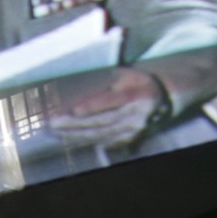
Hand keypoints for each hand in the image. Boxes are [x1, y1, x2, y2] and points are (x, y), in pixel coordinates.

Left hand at [36, 68, 170, 153]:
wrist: (161, 98)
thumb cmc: (139, 82)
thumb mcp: (127, 74)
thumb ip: (108, 78)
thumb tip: (80, 84)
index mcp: (136, 95)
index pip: (112, 101)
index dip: (93, 106)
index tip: (74, 110)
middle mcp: (135, 116)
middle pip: (102, 121)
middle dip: (76, 124)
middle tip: (55, 123)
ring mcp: (132, 130)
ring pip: (101, 135)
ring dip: (77, 134)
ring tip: (57, 132)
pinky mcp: (129, 139)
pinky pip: (104, 142)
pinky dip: (86, 141)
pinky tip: (70, 139)